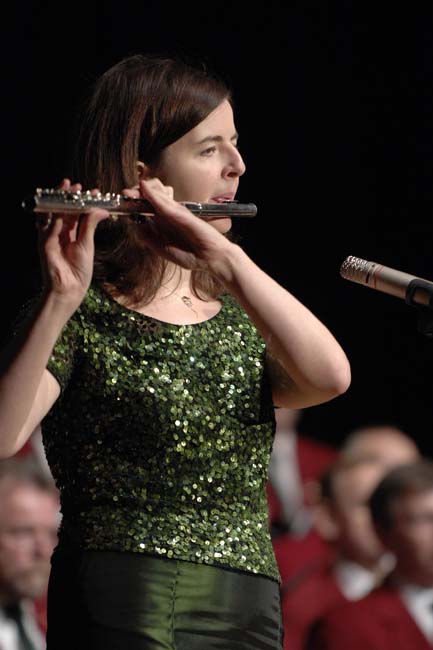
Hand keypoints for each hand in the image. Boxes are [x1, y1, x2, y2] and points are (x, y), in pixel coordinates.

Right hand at [37, 178, 108, 308]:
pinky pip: (48, 226)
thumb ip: (91, 225)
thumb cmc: (79, 271)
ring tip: (68, 188)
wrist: (70, 289)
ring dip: (59, 200)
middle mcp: (59, 232)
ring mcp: (50, 236)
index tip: (93, 191)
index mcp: (71, 233)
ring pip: (53, 213)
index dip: (82, 201)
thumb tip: (102, 209)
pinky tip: (63, 208)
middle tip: (77, 184)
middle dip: (68, 195)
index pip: (75, 212)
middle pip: (62, 209)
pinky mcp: (44, 243)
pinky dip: (55, 216)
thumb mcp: (87, 244)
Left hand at [122, 179, 234, 270]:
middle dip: (135, 194)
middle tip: (125, 195)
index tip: (122, 202)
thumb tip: (134, 226)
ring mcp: (177, 212)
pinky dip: (154, 196)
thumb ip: (148, 238)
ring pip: (156, 195)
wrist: (212, 259)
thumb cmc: (191, 255)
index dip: (133, 202)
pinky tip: (145, 188)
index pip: (145, 206)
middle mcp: (169, 213)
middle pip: (149, 197)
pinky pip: (166, 204)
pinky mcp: (183, 214)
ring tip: (131, 190)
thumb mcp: (162, 249)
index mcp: (163, 221)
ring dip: (142, 191)